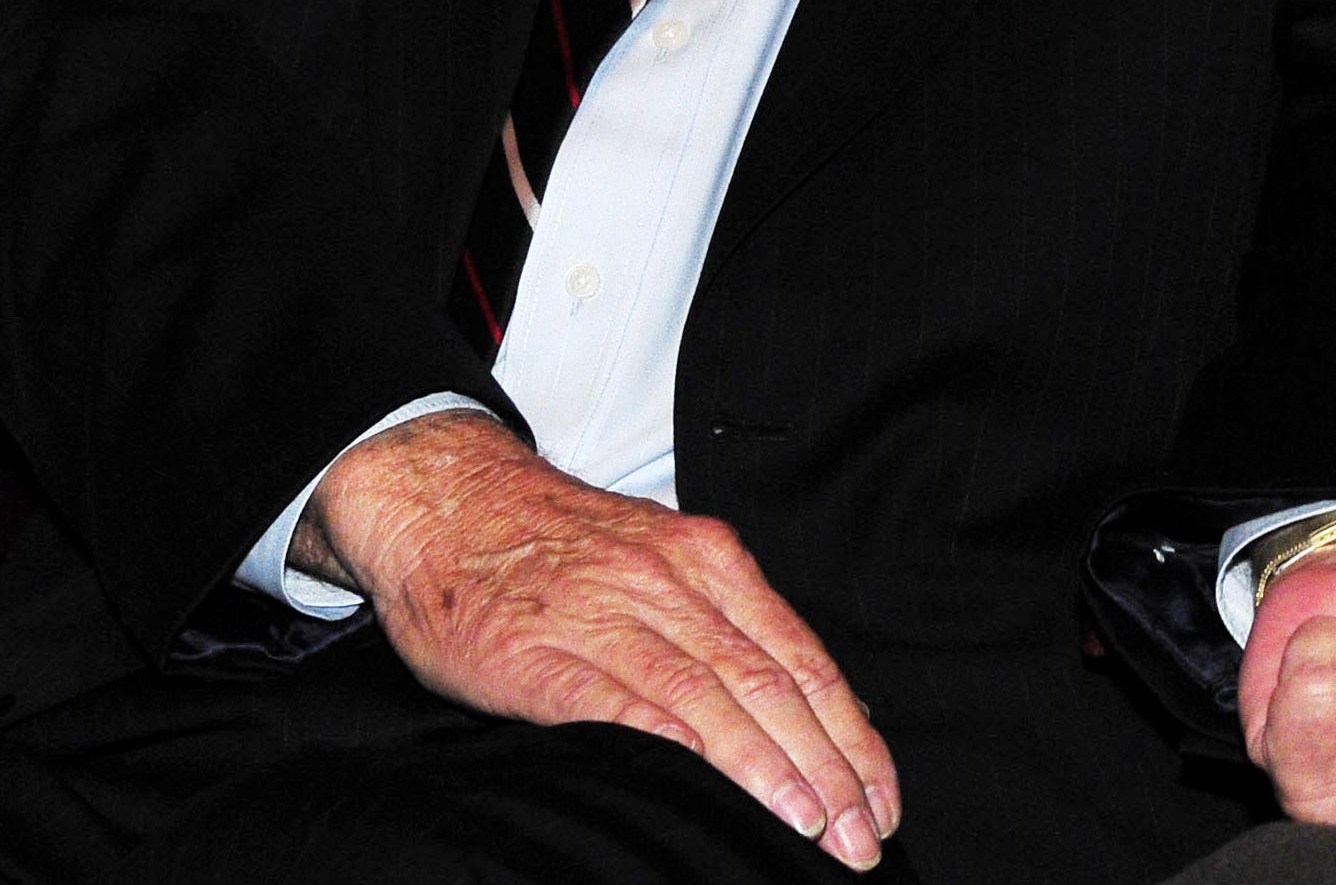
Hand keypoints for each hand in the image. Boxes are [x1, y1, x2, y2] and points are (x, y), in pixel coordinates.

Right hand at [301, 410, 898, 869]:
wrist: (452, 502)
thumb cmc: (560, 544)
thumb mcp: (663, 558)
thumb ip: (726, 621)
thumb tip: (802, 703)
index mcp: (712, 561)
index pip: (803, 658)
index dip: (850, 733)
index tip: (882, 793)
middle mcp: (675, 583)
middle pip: (771, 684)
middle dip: (828, 767)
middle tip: (863, 834)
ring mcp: (609, 617)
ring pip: (710, 698)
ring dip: (768, 769)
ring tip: (811, 826)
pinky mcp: (543, 657)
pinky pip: (620, 704)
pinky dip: (673, 745)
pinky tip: (708, 786)